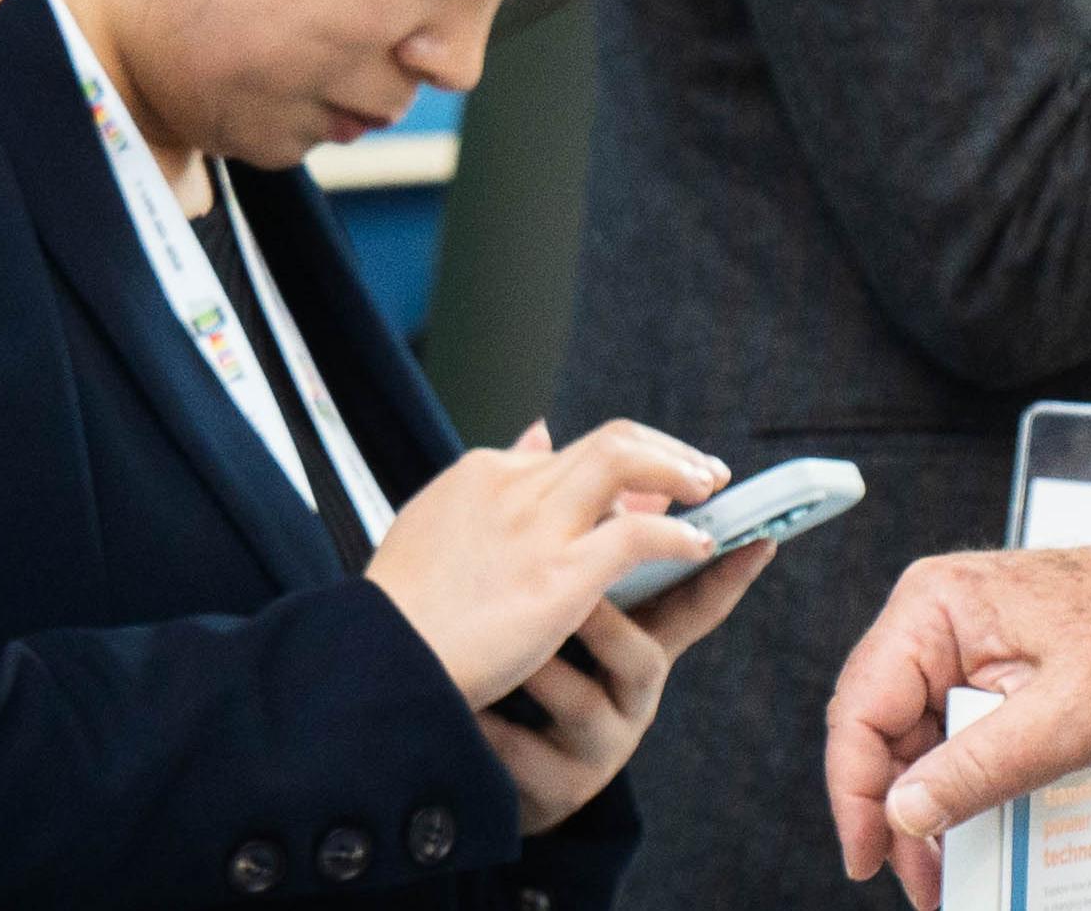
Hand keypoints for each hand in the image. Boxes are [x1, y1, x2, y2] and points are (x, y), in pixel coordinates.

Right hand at [367, 419, 725, 707]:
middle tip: (701, 473)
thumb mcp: (433, 527)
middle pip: (609, 441)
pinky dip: (678, 534)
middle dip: (663, 450)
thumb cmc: (398, 611)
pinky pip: (639, 533)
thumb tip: (536, 434)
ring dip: (679, 471)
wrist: (378, 656)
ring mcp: (537, 525)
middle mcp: (512, 485)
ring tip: (712, 494)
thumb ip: (486, 488)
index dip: (620, 465)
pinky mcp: (559, 572)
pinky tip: (701, 547)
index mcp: (480, 475)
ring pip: (627, 461)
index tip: (648, 489)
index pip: (566, 452)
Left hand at [479, 542, 772, 832]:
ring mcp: (597, 747)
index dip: (728, 576)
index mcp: (639, 646)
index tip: (761, 538)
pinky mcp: (555, 788)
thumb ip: (569, 536)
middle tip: (573, 591)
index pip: (692, 606)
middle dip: (608, 623)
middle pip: (645, 657)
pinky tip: (469, 708)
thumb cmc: (529, 669)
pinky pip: (526, 754)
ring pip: (581, 703)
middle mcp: (630, 697)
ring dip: (540, 670)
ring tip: (501, 651)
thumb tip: (549, 433)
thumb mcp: (561, 608)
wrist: (486, 762)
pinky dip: (496, 728)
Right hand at [824, 537, 1090, 907]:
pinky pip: (952, 726)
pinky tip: (975, 819)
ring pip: (914, 734)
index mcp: (935, 609)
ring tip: (948, 864)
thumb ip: (978, 768)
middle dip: (895, 809)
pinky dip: (960, 777)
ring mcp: (959, 638)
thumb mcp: (1064, 720)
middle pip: (879, 727)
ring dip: (928, 800)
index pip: (859, 709)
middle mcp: (934, 616)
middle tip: (920, 878)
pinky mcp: (985, 660)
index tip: (867, 858)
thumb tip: (904, 813)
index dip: (854, 794)